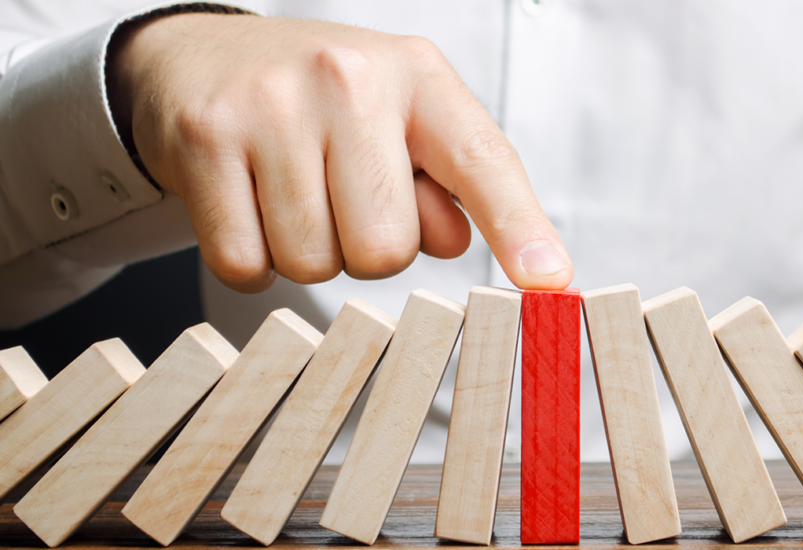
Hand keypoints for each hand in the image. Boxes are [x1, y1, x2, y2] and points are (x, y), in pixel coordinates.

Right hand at [107, 13, 572, 291]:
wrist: (203, 56)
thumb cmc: (324, 103)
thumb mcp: (403, 122)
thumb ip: (447, 187)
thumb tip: (457, 243)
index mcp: (419, 76)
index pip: (482, 162)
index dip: (518, 228)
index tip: (550, 280)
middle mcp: (350, 78)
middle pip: (386, 250)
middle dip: (367, 249)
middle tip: (342, 199)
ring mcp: (273, 106)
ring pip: (315, 263)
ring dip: (308, 253)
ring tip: (293, 193)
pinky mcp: (206, 139)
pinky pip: (247, 264)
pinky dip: (252, 259)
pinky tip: (249, 205)